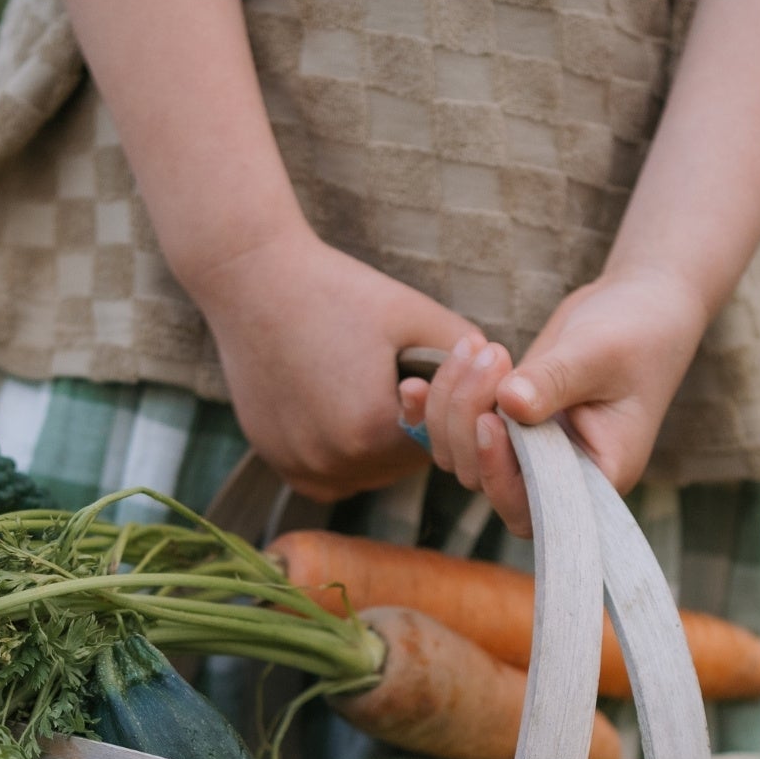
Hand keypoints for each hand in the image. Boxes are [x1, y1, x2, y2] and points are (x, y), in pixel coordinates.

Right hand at [187, 222, 484, 502]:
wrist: (252, 283)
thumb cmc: (340, 290)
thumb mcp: (418, 315)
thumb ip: (469, 358)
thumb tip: (507, 389)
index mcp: (374, 430)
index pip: (439, 444)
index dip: (444, 412)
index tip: (429, 375)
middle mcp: (335, 461)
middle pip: (402, 465)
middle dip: (411, 430)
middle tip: (401, 381)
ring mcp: (301, 467)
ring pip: (367, 474)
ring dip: (377, 446)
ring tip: (366, 390)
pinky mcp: (277, 463)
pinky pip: (330, 475)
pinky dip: (340, 452)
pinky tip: (335, 408)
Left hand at [397, 266, 709, 534]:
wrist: (636, 306)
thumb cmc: (638, 332)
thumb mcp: (602, 353)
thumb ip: (556, 381)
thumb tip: (508, 404)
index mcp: (595, 478)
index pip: (535, 506)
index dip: (502, 475)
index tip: (489, 422)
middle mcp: (554, 477)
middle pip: (484, 480)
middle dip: (471, 418)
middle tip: (490, 355)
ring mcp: (523, 454)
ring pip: (459, 456)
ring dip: (451, 404)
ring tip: (476, 345)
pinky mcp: (501, 426)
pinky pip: (451, 434)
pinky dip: (429, 411)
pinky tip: (414, 384)